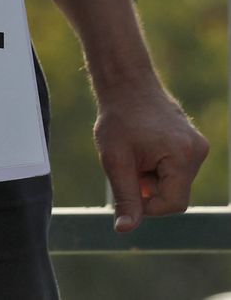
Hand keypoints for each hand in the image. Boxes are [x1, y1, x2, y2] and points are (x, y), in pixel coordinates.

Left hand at [93, 79, 208, 230]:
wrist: (126, 85)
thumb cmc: (117, 119)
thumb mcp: (115, 160)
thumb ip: (125, 196)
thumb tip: (125, 229)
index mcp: (182, 156)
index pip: (173, 204)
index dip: (148, 206)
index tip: (126, 189)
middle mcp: (197, 152)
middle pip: (175, 194)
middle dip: (149, 189)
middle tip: (128, 168)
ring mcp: (198, 147)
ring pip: (175, 183)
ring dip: (152, 178)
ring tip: (135, 154)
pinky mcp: (193, 144)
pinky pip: (177, 170)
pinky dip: (158, 168)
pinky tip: (143, 149)